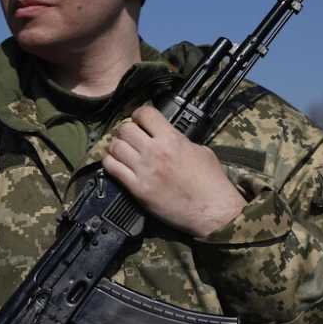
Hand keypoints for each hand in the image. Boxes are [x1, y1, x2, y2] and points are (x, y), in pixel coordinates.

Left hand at [103, 106, 245, 236]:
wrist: (212, 210)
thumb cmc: (211, 182)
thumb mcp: (200, 150)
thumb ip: (179, 140)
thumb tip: (166, 136)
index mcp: (172, 139)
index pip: (145, 114)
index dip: (140, 114)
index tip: (139, 119)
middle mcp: (155, 152)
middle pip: (125, 129)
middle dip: (125, 129)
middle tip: (129, 135)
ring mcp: (144, 171)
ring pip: (115, 147)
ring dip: (116, 145)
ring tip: (121, 148)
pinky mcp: (138, 189)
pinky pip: (112, 169)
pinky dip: (110, 162)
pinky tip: (115, 162)